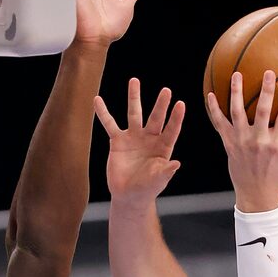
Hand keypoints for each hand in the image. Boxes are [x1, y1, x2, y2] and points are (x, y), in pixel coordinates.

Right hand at [95, 78, 185, 202]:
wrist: (128, 196)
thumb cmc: (147, 189)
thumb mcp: (158, 181)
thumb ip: (166, 172)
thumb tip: (176, 164)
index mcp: (163, 147)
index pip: (171, 130)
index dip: (176, 118)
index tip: (180, 104)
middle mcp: (149, 138)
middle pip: (156, 118)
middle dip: (160, 105)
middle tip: (166, 90)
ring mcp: (133, 137)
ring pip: (134, 114)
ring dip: (134, 97)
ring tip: (134, 80)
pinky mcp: (117, 141)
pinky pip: (109, 124)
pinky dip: (103, 112)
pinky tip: (97, 100)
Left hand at [205, 69, 277, 211]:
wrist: (256, 196)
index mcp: (277, 144)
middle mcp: (258, 141)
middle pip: (262, 111)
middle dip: (266, 91)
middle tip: (268, 72)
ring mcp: (242, 142)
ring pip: (237, 113)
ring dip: (236, 93)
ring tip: (236, 74)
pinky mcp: (229, 144)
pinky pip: (220, 124)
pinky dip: (214, 110)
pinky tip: (210, 94)